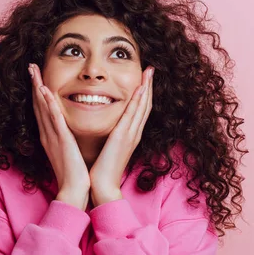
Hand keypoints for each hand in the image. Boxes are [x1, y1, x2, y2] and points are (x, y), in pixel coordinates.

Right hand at [29, 63, 89, 210]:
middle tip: (31, 65)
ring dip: (38, 88)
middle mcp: (48, 134)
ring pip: (43, 108)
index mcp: (51, 136)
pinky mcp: (61, 141)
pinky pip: (54, 120)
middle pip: (39, 104)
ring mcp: (53, 137)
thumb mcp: (69, 152)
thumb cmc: (75, 174)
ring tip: (34, 71)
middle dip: (34, 84)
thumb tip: (69, 132)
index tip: (37, 76)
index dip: (39, 92)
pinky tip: (45, 92)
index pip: (43, 110)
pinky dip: (48, 105)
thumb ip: (67, 140)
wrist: (74, 191)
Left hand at [89, 66, 153, 206]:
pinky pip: (132, 115)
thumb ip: (112, 136)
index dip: (144, 93)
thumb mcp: (110, 148)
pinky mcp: (123, 138)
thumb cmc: (102, 169)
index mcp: (131, 135)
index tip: (144, 78)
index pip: (140, 109)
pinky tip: (139, 88)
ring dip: (146, 87)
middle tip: (151, 68)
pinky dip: (137, 101)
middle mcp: (134, 133)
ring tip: (148, 71)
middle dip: (148, 85)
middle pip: (145, 104)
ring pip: (142, 106)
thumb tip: (110, 128)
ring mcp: (131, 135)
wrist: (102, 186)